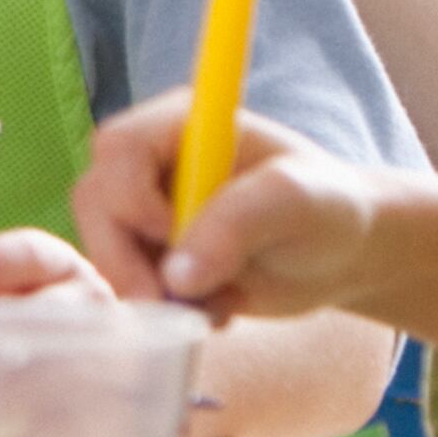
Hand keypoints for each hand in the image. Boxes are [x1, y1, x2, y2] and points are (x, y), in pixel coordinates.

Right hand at [77, 93, 398, 317]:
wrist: (341, 254)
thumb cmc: (327, 208)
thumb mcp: (297, 202)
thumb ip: (237, 224)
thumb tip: (176, 276)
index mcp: (182, 126)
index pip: (117, 147)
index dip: (129, 196)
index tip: (173, 234)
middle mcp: (152, 162)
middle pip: (96, 201)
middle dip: (124, 256)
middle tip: (168, 300)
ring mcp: (146, 210)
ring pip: (102, 247)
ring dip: (143, 288)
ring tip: (208, 307)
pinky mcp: (150, 254)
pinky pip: (124, 281)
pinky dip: (158, 307)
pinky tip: (209, 310)